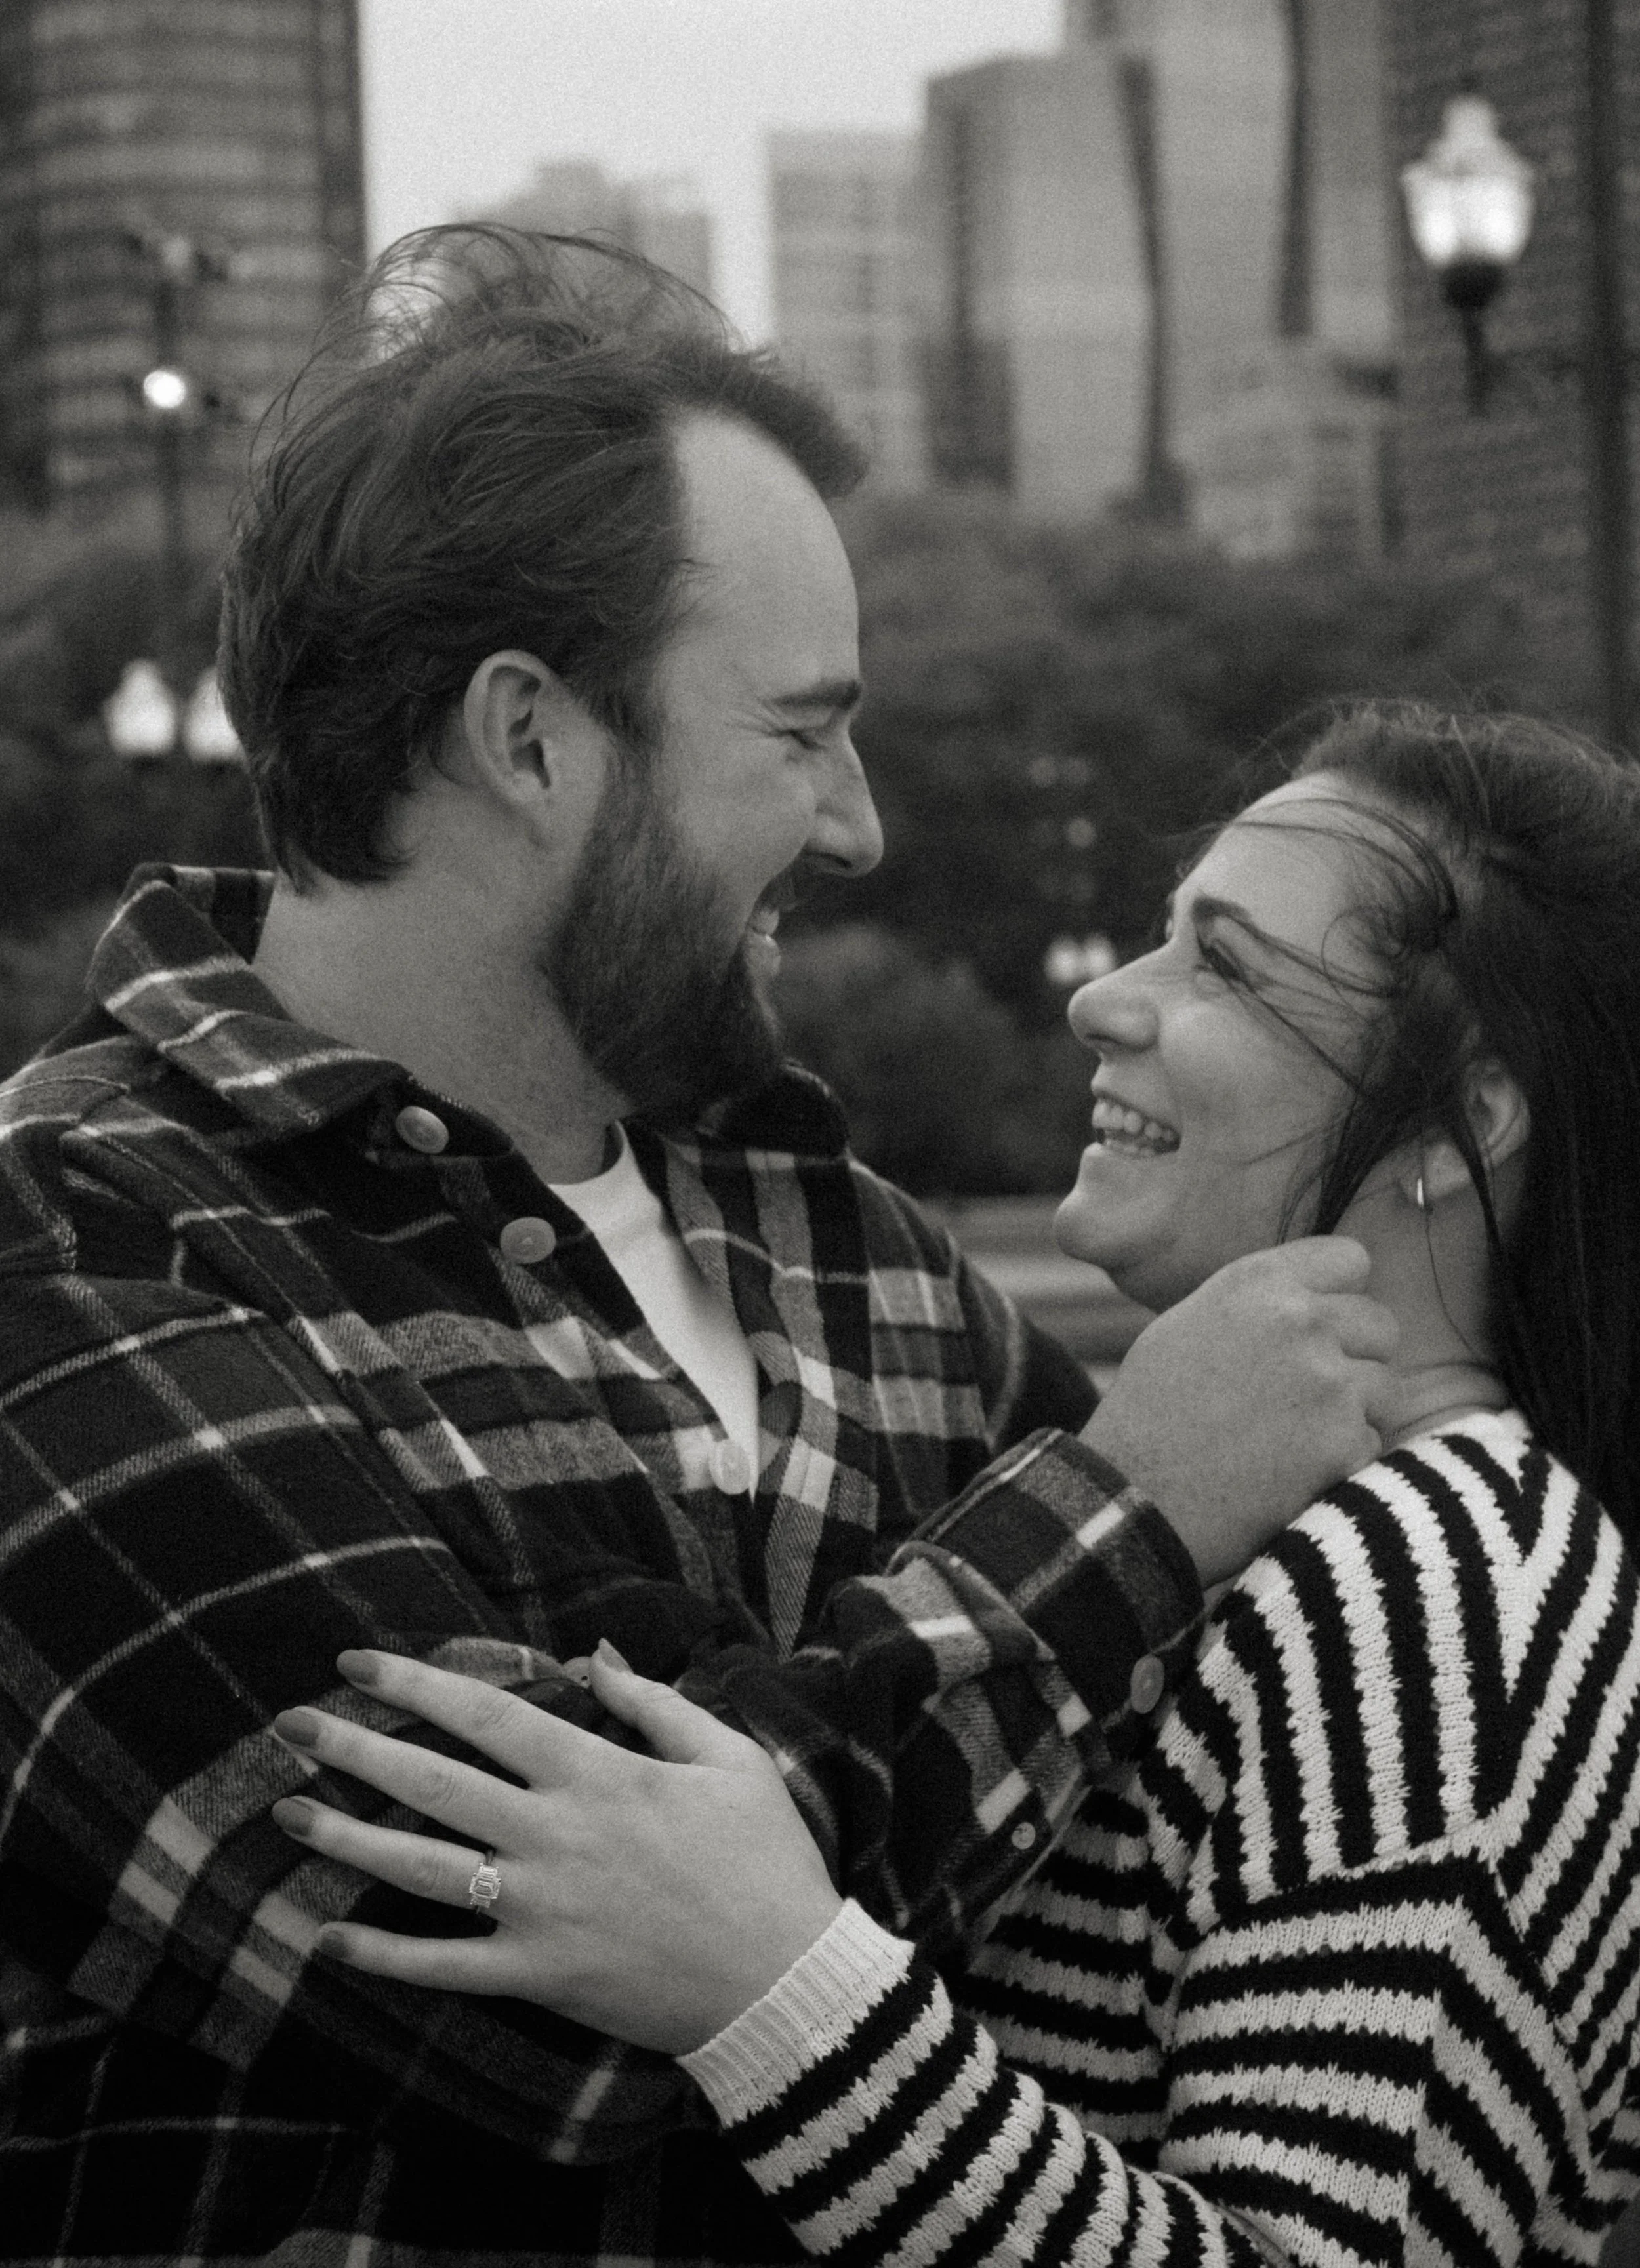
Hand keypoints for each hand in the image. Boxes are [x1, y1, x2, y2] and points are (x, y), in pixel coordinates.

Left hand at [270, 1645, 842, 2055]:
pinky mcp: (539, 1975)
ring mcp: (539, 1908)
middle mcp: (554, 1835)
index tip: (357, 1664)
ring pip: (422, 1869)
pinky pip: (445, 1966)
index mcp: (598, 1773)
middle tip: (289, 1724)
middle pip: (434, 1782)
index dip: (415, 1685)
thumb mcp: (728, 1759)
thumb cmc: (765, 1861)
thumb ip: (655, 1703)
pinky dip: (383, 1958)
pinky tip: (328, 1942)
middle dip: (354, 1749)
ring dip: (347, 1841)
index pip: (486, 1713)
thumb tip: (591, 1656)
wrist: (784, 1981)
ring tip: (286, 1815)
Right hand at [1081, 1237, 1397, 1585]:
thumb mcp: (1190, 1324)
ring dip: (1352, 1411)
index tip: (1322, 1326)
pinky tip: (1290, 1471)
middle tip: (1310, 1392)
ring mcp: (1328, 1383)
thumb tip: (1313, 1299)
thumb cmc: (1151, 1412)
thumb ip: (1258, 1302)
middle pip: (1380, 1324)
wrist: (1136, 1495)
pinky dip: (1341, 1461)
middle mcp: (1300, 1321)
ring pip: (1383, 1386)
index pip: (1350, 1260)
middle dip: (1356, 1356)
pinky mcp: (1342, 1443)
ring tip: (1293, 1435)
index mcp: (1257, 1282)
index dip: (1340, 1295)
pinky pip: (1371, 1442)